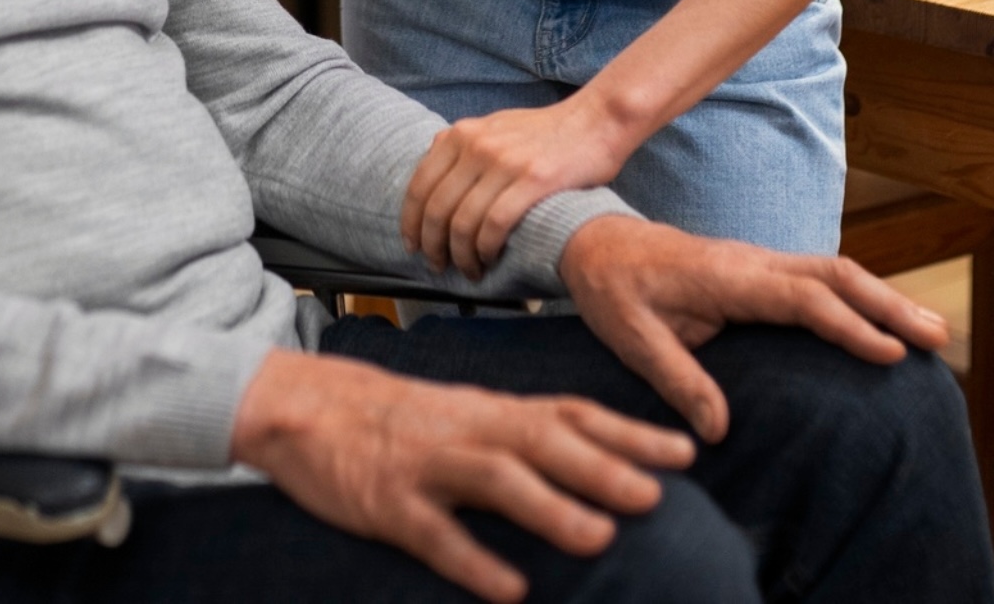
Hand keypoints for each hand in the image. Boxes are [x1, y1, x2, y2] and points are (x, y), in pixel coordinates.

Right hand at [229, 348, 693, 603]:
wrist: (307, 407)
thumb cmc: (399, 420)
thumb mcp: (467, 416)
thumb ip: (525, 435)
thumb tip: (602, 464)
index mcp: (492, 411)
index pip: (572, 414)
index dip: (630, 433)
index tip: (686, 452)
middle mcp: (468, 430)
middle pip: (543, 441)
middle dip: (602, 468)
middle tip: (655, 497)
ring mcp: (427, 465)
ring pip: (495, 480)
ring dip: (549, 508)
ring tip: (598, 540)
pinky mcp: (388, 503)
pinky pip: (434, 534)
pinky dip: (473, 560)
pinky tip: (509, 590)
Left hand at [403, 94, 632, 278]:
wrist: (596, 120)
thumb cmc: (546, 131)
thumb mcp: (495, 127)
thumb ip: (464, 146)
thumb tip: (435, 169)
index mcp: (461, 134)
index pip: (419, 186)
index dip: (411, 222)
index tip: (413, 245)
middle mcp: (477, 146)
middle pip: (437, 209)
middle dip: (434, 246)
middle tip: (439, 266)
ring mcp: (504, 162)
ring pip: (464, 222)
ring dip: (462, 255)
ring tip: (470, 270)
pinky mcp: (533, 180)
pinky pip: (495, 225)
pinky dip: (487, 249)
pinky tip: (491, 258)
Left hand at [558, 215, 949, 440]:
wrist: (592, 241)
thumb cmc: (611, 291)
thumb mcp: (632, 339)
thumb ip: (676, 379)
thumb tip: (718, 430)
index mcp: (726, 278)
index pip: (801, 298)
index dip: (848, 325)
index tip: (890, 353)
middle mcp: (752, 262)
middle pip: (835, 274)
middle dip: (889, 304)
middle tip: (937, 338)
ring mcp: (759, 261)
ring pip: (834, 271)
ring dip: (884, 297)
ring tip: (931, 331)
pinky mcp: (760, 268)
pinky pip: (820, 277)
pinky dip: (861, 294)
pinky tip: (885, 320)